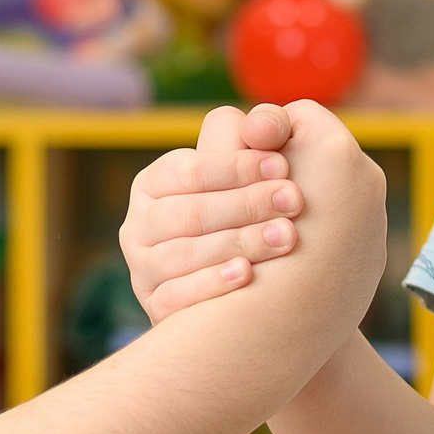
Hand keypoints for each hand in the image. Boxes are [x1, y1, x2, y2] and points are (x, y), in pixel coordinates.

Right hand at [120, 105, 304, 321]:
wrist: (257, 291)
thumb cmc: (255, 211)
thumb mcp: (253, 168)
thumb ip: (260, 133)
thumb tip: (263, 124)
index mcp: (153, 183)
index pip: (188, 170)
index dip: (237, 166)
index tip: (284, 166)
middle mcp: (138, 226)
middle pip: (189, 213)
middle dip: (246, 204)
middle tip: (295, 200)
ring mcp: (143, 271)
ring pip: (183, 255)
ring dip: (238, 242)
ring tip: (287, 236)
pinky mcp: (156, 309)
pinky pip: (177, 297)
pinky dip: (212, 284)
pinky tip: (248, 275)